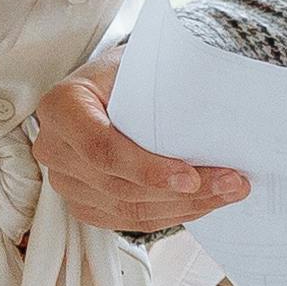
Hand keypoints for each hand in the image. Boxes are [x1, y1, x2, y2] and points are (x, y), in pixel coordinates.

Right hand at [30, 63, 245, 238]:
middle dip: (182, 193)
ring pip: (128, 211)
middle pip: (119, 186)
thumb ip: (161, 83)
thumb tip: (216, 100)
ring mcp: (65, 182)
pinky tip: (202, 203)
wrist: (105, 88)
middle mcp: (55, 148)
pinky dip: (170, 215)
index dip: (147, 169)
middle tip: (232, 183)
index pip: (101, 148)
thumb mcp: (136, 64)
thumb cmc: (123, 73)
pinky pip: (129, 221)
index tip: (191, 177)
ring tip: (227, 193)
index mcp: (61, 107)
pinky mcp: (83, 204)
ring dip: (184, 207)